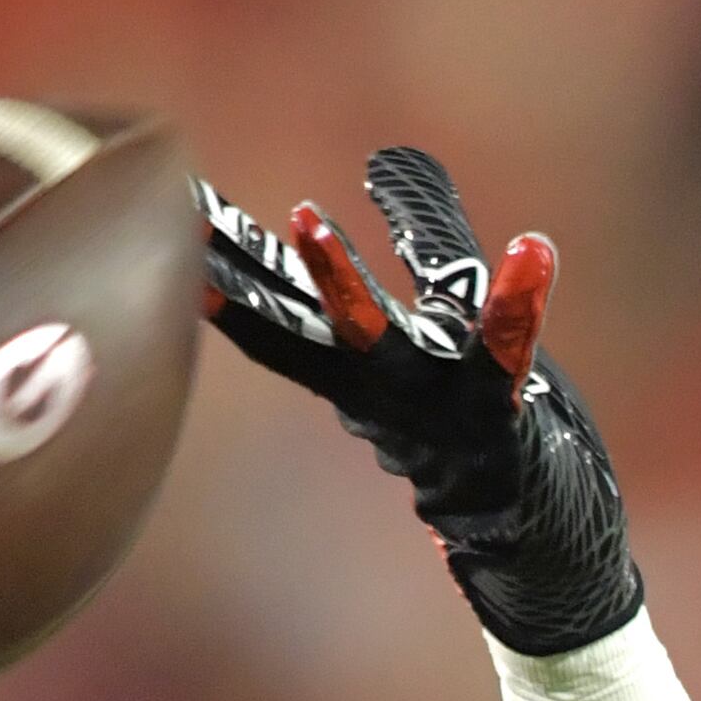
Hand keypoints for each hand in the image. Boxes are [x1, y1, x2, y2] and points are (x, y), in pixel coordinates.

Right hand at [195, 148, 640, 653]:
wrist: (534, 548)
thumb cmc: (484, 426)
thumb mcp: (445, 325)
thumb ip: (429, 236)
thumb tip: (390, 153)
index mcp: (355, 372)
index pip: (275, 315)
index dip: (222, 268)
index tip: (166, 209)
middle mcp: (379, 390)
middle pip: (295, 327)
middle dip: (243, 274)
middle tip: (189, 213)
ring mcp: (434, 406)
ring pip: (375, 342)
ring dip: (336, 283)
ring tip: (303, 217)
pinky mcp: (502, 413)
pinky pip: (507, 349)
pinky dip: (518, 299)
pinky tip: (532, 249)